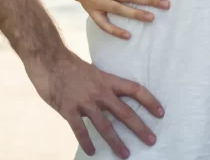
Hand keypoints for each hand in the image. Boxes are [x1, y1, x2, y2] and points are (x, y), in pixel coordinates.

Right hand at [25, 48, 163, 157]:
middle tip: (152, 140)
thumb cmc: (70, 65)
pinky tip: (92, 152)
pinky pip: (80, 130)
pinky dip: (86, 143)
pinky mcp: (68, 109)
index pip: (135, 90)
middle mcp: (99, 92)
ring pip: (105, 125)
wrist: (48, 59)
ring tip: (126, 154)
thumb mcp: (93, 72)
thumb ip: (102, 86)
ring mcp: (84, 102)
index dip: (150, 101)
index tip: (161, 113)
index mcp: (107, 80)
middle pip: (125, 112)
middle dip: (140, 128)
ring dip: (116, 142)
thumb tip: (111, 99)